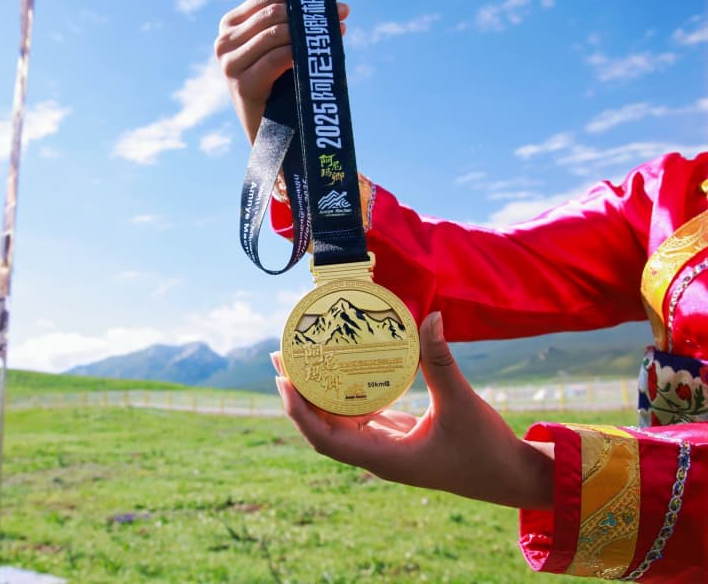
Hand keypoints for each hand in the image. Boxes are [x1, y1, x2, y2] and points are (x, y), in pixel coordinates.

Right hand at [215, 0, 348, 142]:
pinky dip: (299, 53)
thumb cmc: (281, 89)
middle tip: (339, 15)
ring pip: (274, 34)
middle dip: (308, 14)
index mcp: (229, 27)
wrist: (271, 136)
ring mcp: (230, 65)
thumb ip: (293, 25)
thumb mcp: (280, 49)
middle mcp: (223, 43)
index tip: (332, 2)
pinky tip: (316, 55)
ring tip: (333, 33)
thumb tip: (335, 9)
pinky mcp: (242, 85)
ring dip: (308, 32)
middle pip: (272, 14)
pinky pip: (277, 58)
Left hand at [274, 312, 554, 509]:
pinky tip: (341, 369)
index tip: (283, 380)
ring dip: (318, 394)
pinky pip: (360, 416)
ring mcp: (386, 448)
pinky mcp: (398, 438)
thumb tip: (431, 317)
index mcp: (384, 458)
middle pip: (322, 427)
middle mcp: (377, 455)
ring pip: (339, 422)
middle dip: (298, 395)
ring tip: (301, 358)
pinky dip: (346, 394)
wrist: (512, 477)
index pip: (324, 439)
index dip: (298, 411)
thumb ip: (442, 363)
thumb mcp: (462, 404)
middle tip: (282, 355)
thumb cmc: (487, 450)